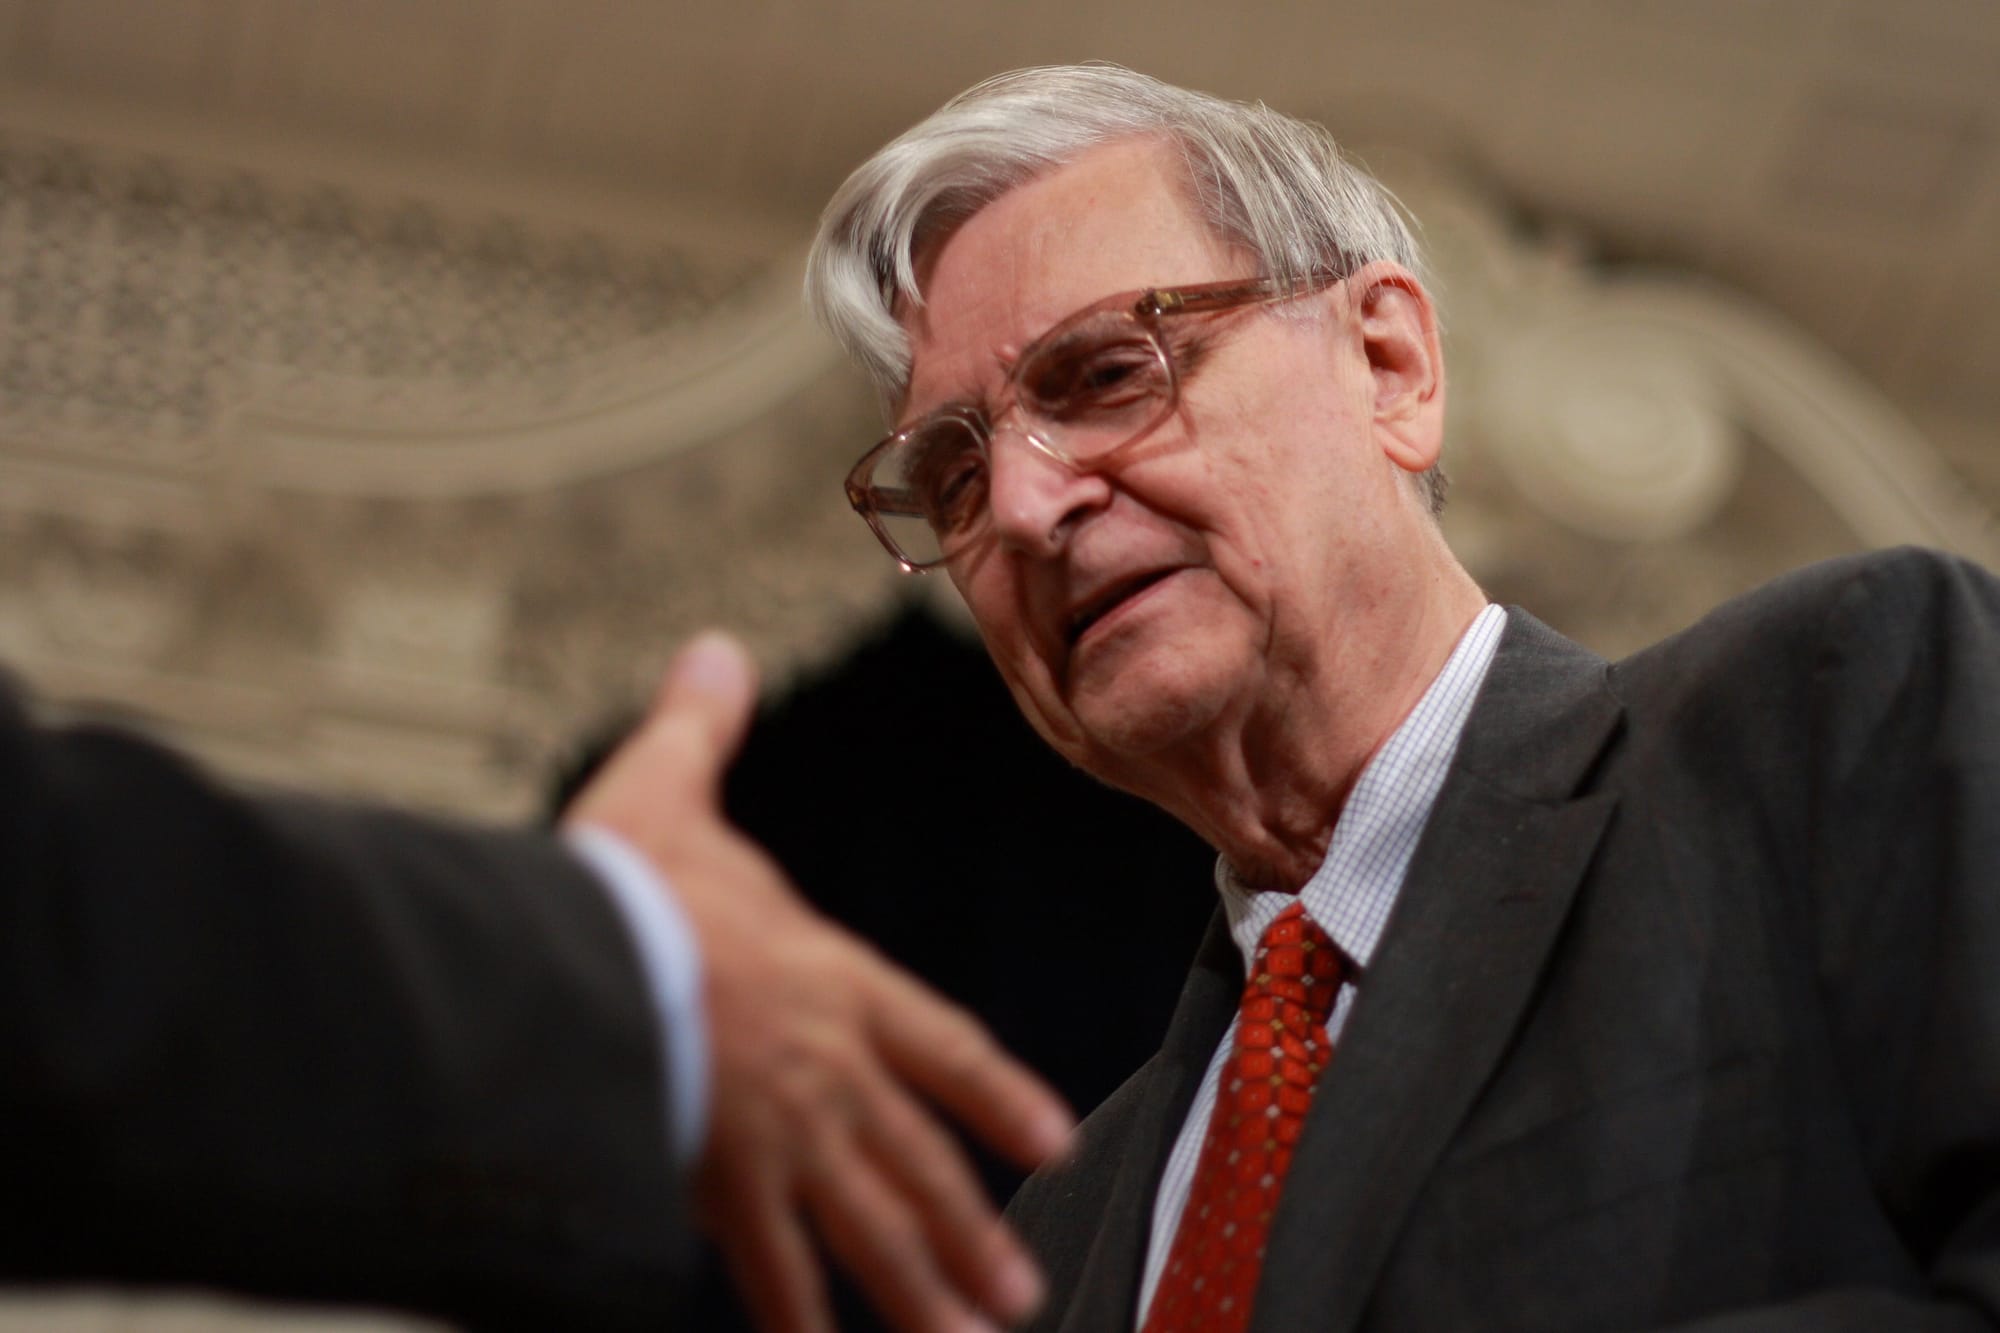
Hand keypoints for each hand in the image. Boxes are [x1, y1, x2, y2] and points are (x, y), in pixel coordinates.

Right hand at [565, 631, 1073, 1332]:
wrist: (570, 965)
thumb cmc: (619, 884)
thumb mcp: (665, 790)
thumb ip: (700, 728)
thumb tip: (712, 649)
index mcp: (829, 978)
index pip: (940, 1043)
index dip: (997, 1093)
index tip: (1054, 1137)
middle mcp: (827, 1065)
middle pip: (918, 1156)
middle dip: (969, 1225)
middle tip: (1023, 1290)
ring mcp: (782, 1134)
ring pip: (870, 1224)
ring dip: (922, 1287)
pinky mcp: (719, 1183)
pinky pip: (769, 1265)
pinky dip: (795, 1313)